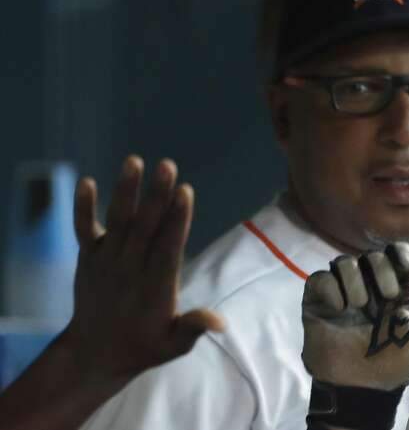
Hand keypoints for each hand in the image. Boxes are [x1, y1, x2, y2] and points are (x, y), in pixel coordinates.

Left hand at [59, 155, 224, 383]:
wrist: (93, 354)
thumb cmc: (144, 346)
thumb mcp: (173, 345)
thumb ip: (193, 328)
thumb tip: (220, 322)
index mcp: (154, 285)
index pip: (167, 246)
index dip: (177, 218)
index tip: (184, 192)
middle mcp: (129, 268)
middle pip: (145, 226)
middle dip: (157, 195)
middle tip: (167, 165)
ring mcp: (106, 261)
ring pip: (117, 221)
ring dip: (126, 190)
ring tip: (134, 161)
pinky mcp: (88, 258)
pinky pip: (82, 230)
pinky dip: (81, 207)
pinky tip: (84, 181)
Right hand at [302, 242, 408, 390]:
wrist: (363, 388)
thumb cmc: (397, 363)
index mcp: (395, 289)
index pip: (396, 252)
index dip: (400, 254)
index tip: (406, 270)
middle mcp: (368, 287)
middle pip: (373, 254)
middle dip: (382, 269)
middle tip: (387, 296)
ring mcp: (342, 293)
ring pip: (343, 262)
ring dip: (355, 280)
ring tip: (360, 307)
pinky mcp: (317, 302)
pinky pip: (319, 278)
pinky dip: (331, 289)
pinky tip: (339, 308)